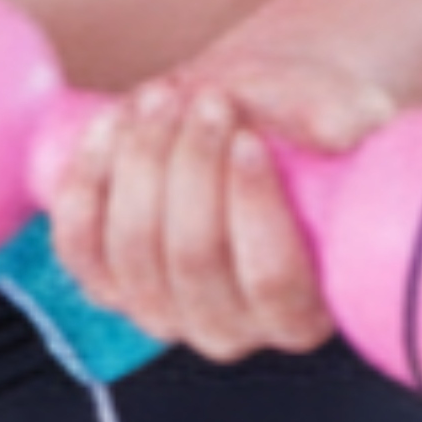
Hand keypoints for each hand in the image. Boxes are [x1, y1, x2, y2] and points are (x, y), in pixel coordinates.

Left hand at [39, 47, 399, 366]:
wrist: (241, 108)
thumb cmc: (300, 121)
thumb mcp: (342, 110)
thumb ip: (344, 119)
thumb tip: (333, 130)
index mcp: (301, 311)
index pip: (271, 282)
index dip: (253, 209)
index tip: (250, 139)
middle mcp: (227, 327)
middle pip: (192, 260)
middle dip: (193, 167)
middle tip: (210, 98)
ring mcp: (158, 311)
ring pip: (132, 249)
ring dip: (142, 161)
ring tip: (166, 94)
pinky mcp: (104, 284)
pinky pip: (77, 245)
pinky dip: (89, 178)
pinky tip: (114, 122)